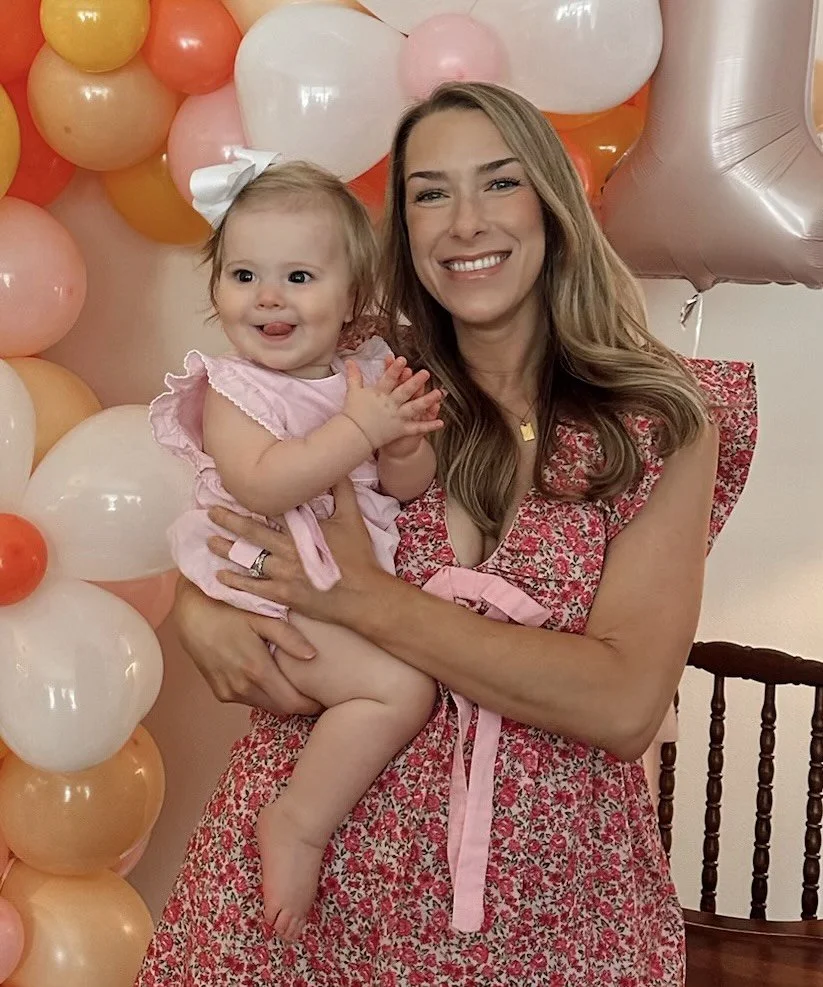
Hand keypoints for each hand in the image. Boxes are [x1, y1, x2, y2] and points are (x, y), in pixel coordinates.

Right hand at [173, 577, 321, 714]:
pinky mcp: (220, 692)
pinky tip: (268, 677)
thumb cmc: (230, 609)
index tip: (326, 697)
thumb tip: (313, 656)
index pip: (293, 703)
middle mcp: (243, 687)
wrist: (191, 613)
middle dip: (299, 703)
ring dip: (280, 699)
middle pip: (281, 708)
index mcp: (257, 671)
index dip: (311, 705)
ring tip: (294, 683)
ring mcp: (229, 692)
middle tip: (315, 691)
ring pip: (264, 705)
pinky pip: (248, 699)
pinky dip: (262, 694)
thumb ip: (288, 637)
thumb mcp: (261, 617)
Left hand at [207, 477, 383, 625]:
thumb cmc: (359, 558)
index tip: (235, 487)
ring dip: (226, 550)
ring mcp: (282, 573)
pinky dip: (235, 582)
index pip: (271, 508)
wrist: (363, 596)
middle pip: (252, 531)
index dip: (253, 496)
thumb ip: (342, 491)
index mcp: (302, 529)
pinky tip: (220, 577)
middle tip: (210, 512)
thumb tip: (337, 468)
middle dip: (229, 520)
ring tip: (209, 542)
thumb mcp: (353, 519)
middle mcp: (287, 549)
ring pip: (247, 558)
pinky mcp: (283, 594)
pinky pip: (253, 587)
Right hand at [342, 356, 442, 449]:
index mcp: (379, 393)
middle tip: (426, 373)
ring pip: (414, 408)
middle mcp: (390, 404)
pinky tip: (441, 422)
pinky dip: (428, 426)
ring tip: (439, 394)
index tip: (402, 359)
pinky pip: (416, 428)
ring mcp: (396, 417)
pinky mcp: (400, 429)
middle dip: (415, 382)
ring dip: (427, 401)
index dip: (395, 369)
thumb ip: (354, 375)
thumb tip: (349, 361)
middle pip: (404, 391)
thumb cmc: (353, 413)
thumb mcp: (353, 392)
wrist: (354, 435)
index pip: (388, 379)